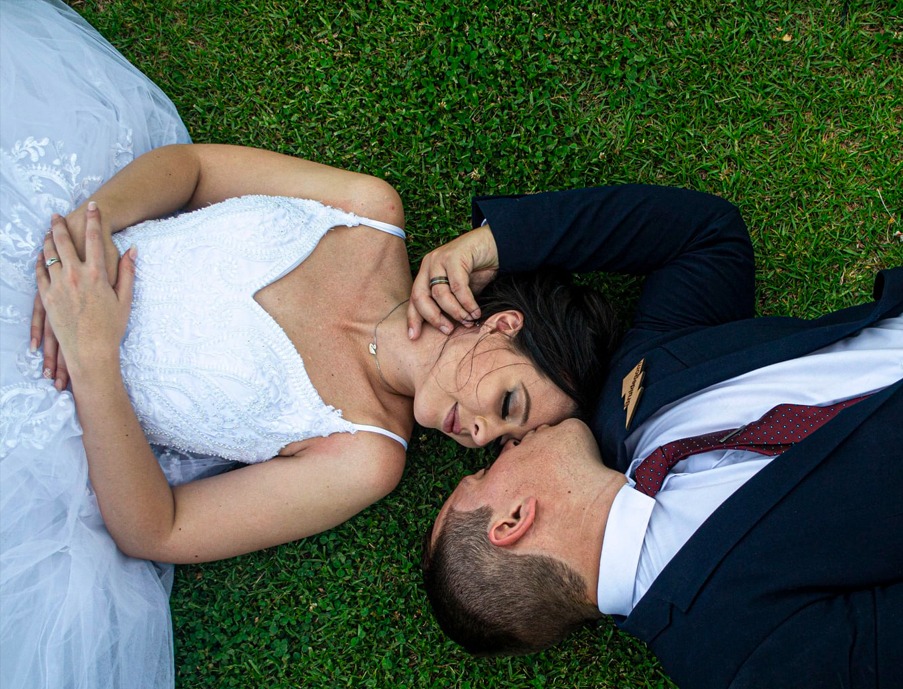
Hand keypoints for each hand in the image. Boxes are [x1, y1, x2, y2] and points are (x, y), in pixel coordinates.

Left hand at [35, 204, 135, 381]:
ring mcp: (58, 285)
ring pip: (48, 255)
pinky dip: (40, 261)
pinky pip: (40, 273)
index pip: (95, 238)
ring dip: (48, 241)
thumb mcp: (125, 298)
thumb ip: (127, 272)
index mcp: (97, 274)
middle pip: (64, 242)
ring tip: (47, 232)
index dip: (94, 220)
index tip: (93, 207)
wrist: (91, 351)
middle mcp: (75, 275)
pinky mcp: (46, 297)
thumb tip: (132, 250)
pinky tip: (40, 256)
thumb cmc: (112, 327)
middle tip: (57, 215)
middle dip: (61, 225)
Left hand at [407, 225, 499, 338]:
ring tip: (468, 320)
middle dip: (433, 318)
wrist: (496, 244)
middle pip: (421, 297)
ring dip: (455, 312)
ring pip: (440, 294)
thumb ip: (451, 303)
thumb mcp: (461, 289)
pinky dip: (467, 303)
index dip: (413, 319)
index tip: (414, 336)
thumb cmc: (478, 268)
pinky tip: (476, 311)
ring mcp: (440, 259)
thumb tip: (448, 327)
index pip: (415, 299)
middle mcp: (429, 265)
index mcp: (426, 273)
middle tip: (448, 330)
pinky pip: (457, 287)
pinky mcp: (454, 256)